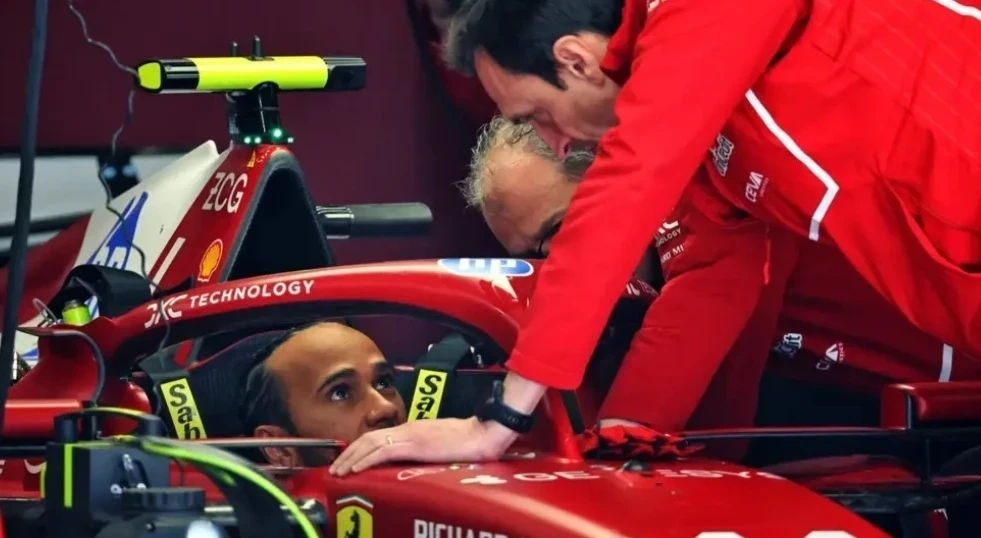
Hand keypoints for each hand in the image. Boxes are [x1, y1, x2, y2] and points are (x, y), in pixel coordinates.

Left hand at [329, 417, 515, 475]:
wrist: (483, 433)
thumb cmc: (469, 441)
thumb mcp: (441, 446)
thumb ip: (425, 450)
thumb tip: (416, 462)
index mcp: (412, 430)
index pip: (378, 436)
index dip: (359, 448)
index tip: (348, 460)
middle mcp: (407, 429)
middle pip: (368, 438)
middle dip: (349, 453)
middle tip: (336, 468)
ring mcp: (410, 435)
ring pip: (370, 443)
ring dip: (352, 457)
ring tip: (339, 471)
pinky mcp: (414, 444)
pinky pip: (382, 451)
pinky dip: (365, 459)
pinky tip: (355, 469)